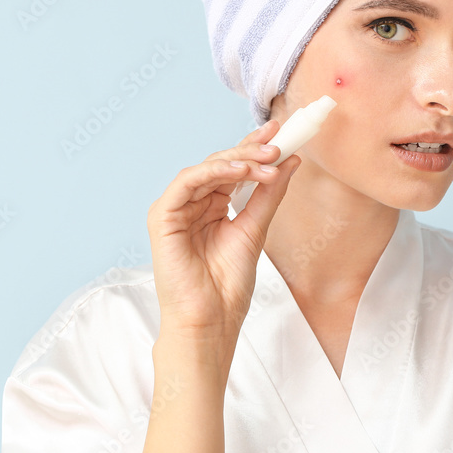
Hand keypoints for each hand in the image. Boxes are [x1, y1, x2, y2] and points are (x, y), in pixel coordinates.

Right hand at [146, 120, 299, 350]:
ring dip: (239, 161)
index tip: (280, 132)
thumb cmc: (227, 285)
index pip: (233, 169)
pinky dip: (213, 171)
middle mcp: (192, 203)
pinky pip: (186, 182)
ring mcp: (175, 209)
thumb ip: (269, 194)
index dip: (254, 148)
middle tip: (278, 144)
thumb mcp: (256, 230)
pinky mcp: (162, 216)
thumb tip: (291, 161)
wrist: (210, 321)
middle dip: (251, 151)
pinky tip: (239, 170)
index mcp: (212, 206)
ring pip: (205, 169)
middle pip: (220, 164)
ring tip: (267, 160)